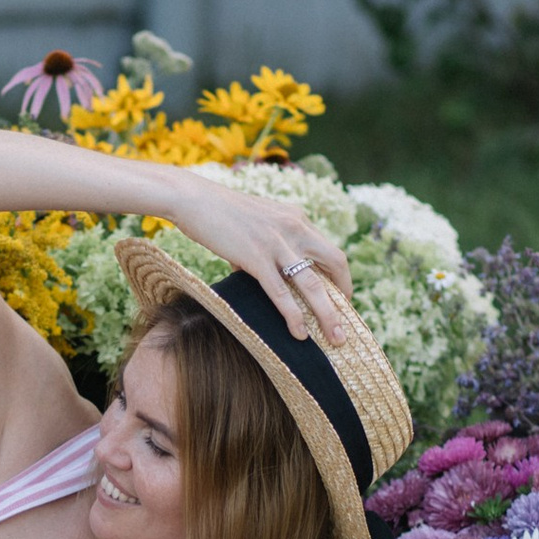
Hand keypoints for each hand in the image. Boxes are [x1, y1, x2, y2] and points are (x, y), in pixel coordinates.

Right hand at [162, 171, 352, 344]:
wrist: (194, 199)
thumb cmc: (219, 213)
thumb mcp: (257, 223)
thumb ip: (268, 246)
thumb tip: (263, 273)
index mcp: (297, 218)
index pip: (330, 250)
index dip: (341, 277)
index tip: (341, 299)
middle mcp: (294, 227)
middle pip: (335, 263)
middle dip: (344, 295)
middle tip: (345, 323)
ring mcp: (277, 243)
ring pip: (313, 284)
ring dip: (328, 314)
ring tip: (336, 339)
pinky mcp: (256, 258)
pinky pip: (281, 293)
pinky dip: (294, 316)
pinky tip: (299, 334)